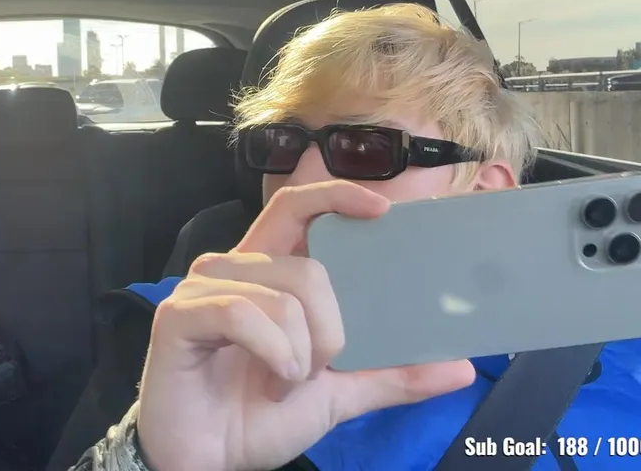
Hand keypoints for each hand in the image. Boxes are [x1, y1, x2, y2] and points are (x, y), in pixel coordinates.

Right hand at [134, 180, 474, 470]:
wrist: (206, 463)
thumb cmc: (257, 418)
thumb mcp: (337, 396)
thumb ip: (390, 374)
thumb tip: (461, 367)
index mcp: (267, 274)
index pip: (297, 208)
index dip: (336, 196)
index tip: (384, 211)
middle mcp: (232, 269)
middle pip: (308, 263)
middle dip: (334, 323)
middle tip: (322, 366)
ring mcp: (202, 289)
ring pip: (284, 294)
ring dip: (300, 351)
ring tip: (284, 382)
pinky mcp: (179, 315)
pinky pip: (242, 313)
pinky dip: (271, 353)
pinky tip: (270, 380)